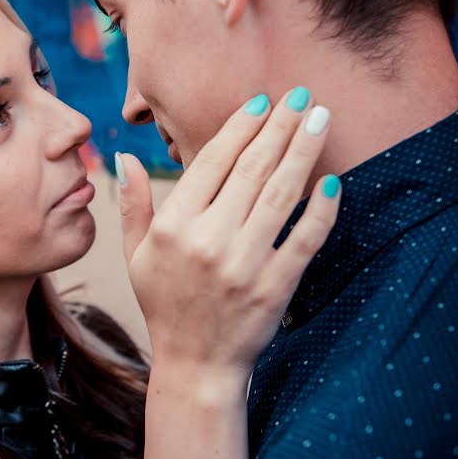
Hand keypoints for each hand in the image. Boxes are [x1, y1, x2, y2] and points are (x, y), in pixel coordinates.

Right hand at [117, 88, 339, 377]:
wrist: (195, 364)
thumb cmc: (163, 304)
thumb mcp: (135, 256)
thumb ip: (133, 205)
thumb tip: (126, 157)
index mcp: (172, 228)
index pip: (211, 163)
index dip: (239, 128)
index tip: (261, 102)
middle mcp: (207, 240)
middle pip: (251, 169)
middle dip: (279, 126)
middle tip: (299, 94)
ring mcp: (245, 264)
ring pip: (280, 194)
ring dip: (303, 151)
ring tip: (319, 118)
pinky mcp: (276, 286)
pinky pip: (305, 238)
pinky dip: (321, 208)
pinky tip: (331, 180)